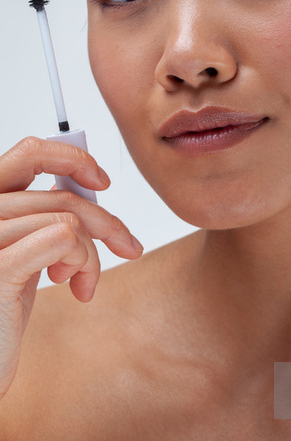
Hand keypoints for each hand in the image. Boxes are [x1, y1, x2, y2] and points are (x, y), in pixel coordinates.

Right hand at [0, 137, 142, 398]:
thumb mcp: (20, 250)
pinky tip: (77, 288)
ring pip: (70, 220)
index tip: (102, 182)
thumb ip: (34, 215)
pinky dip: (84, 262)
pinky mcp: (0, 266)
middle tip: (127, 246)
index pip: (30, 152)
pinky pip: (64, 238)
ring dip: (91, 256)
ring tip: (82, 283)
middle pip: (63, 196)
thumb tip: (72, 182)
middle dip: (106, 223)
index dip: (73, 159)